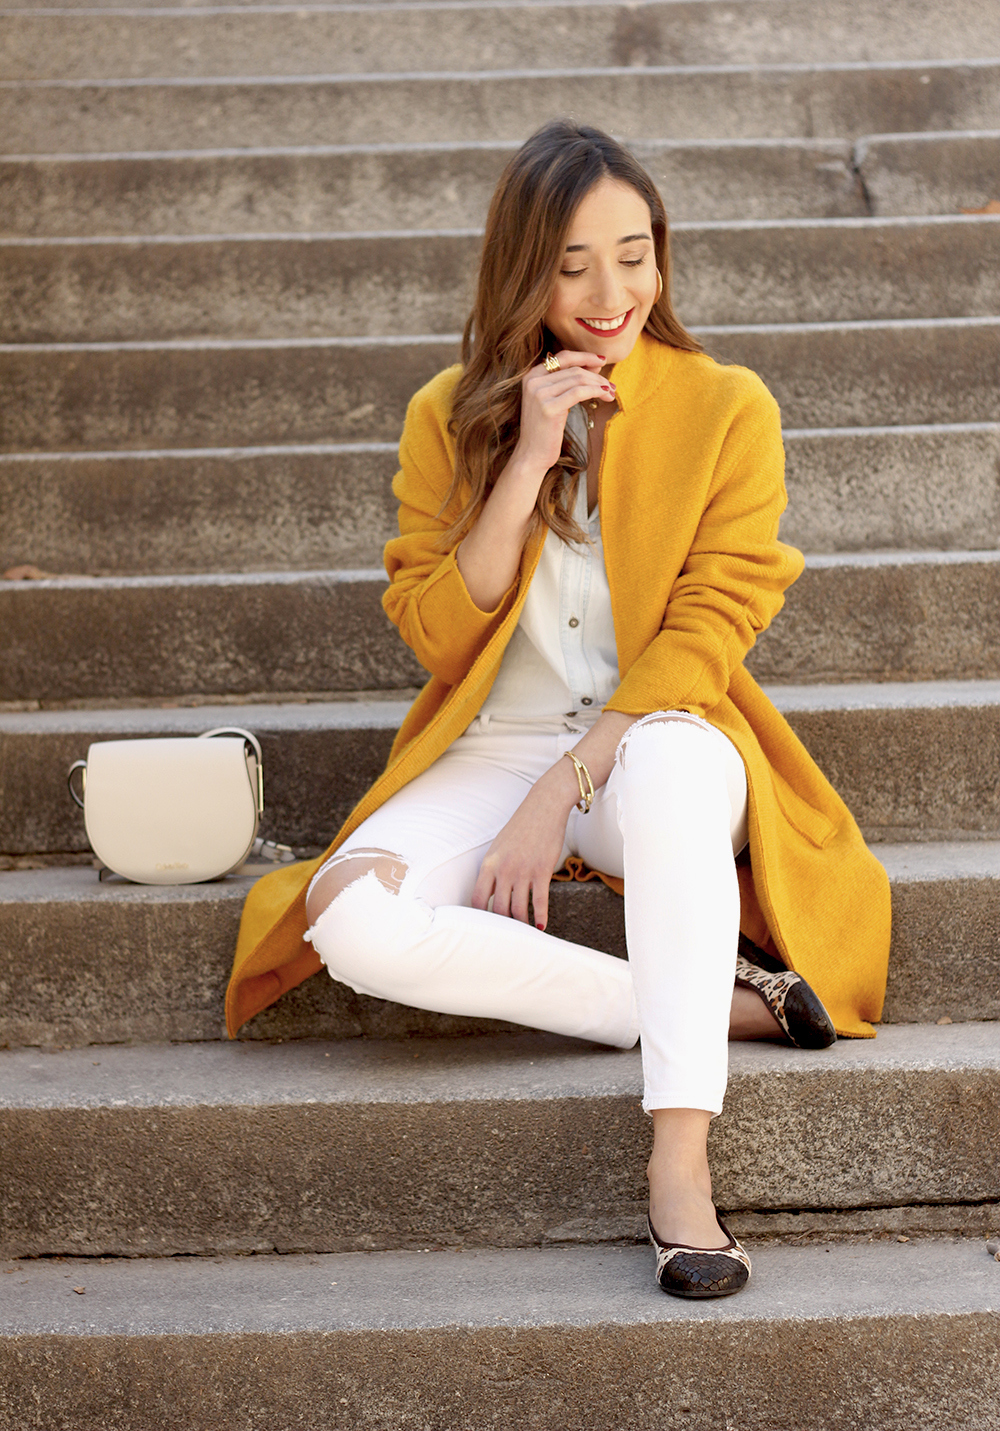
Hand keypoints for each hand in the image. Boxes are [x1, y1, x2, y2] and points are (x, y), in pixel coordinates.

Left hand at [471, 759, 580, 928]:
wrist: (544, 807)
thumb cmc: (521, 827)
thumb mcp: (499, 847)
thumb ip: (493, 870)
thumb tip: (491, 894)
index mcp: (489, 863)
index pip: (478, 899)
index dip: (481, 917)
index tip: (486, 925)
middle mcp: (503, 869)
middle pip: (499, 909)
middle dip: (503, 925)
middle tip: (508, 934)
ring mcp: (523, 871)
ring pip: (519, 909)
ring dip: (522, 924)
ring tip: (525, 931)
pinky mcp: (542, 870)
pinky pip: (540, 901)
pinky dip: (541, 916)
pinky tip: (541, 925)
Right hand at [512, 350, 616, 481]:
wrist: (531, 455)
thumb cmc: (545, 430)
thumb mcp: (552, 401)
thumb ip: (567, 382)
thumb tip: (595, 366)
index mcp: (531, 376)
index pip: (562, 357)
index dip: (584, 357)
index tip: (601, 362)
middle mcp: (533, 381)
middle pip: (573, 369)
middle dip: (596, 375)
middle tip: (611, 385)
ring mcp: (540, 394)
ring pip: (578, 379)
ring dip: (599, 384)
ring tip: (610, 392)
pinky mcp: (549, 408)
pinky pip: (579, 392)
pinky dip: (596, 391)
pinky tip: (605, 395)